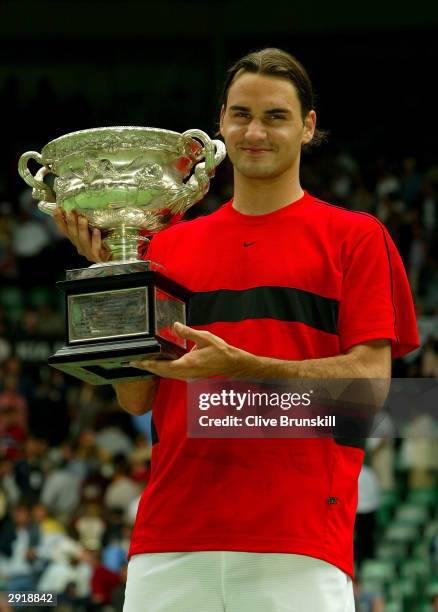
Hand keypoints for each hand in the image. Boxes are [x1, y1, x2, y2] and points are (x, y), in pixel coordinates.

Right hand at [53, 208, 110, 262]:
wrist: (114, 260)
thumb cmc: (105, 244)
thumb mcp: (94, 231)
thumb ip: (87, 222)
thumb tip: (84, 206)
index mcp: (77, 240)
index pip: (65, 230)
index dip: (60, 220)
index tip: (57, 209)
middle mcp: (80, 247)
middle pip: (73, 234)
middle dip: (71, 223)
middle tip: (71, 212)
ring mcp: (89, 253)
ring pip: (83, 240)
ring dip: (81, 229)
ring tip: (82, 218)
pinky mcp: (98, 258)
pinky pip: (95, 248)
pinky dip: (95, 240)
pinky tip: (96, 231)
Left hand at [130, 322, 253, 380]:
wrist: (233, 365)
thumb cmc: (221, 351)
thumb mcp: (204, 338)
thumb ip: (188, 332)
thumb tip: (175, 325)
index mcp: (188, 364)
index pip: (162, 366)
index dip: (147, 365)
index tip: (135, 362)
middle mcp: (186, 373)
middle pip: (161, 373)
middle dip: (147, 368)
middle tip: (133, 362)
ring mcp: (188, 377)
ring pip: (166, 375)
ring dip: (154, 370)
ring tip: (143, 363)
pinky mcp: (190, 377)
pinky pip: (173, 375)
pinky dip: (163, 370)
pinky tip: (160, 364)